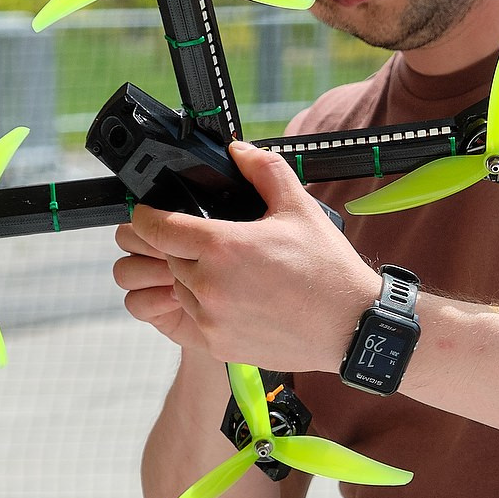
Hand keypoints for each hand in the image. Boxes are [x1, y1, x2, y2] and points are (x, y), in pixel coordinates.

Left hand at [113, 140, 381, 371]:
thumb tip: (237, 151)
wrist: (351, 327)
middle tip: (214, 243)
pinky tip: (238, 299)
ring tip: (232, 273)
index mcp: (222, 246)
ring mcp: (211, 319)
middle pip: (167, 257)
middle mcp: (208, 285)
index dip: (147, 215)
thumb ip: (263, 170)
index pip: (155, 227)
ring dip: (193, 278)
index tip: (152, 213)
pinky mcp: (218, 345)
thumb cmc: (328, 270)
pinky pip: (193, 319)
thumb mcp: (299, 207)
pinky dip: (206, 307)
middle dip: (180, 247)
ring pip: (178, 289)